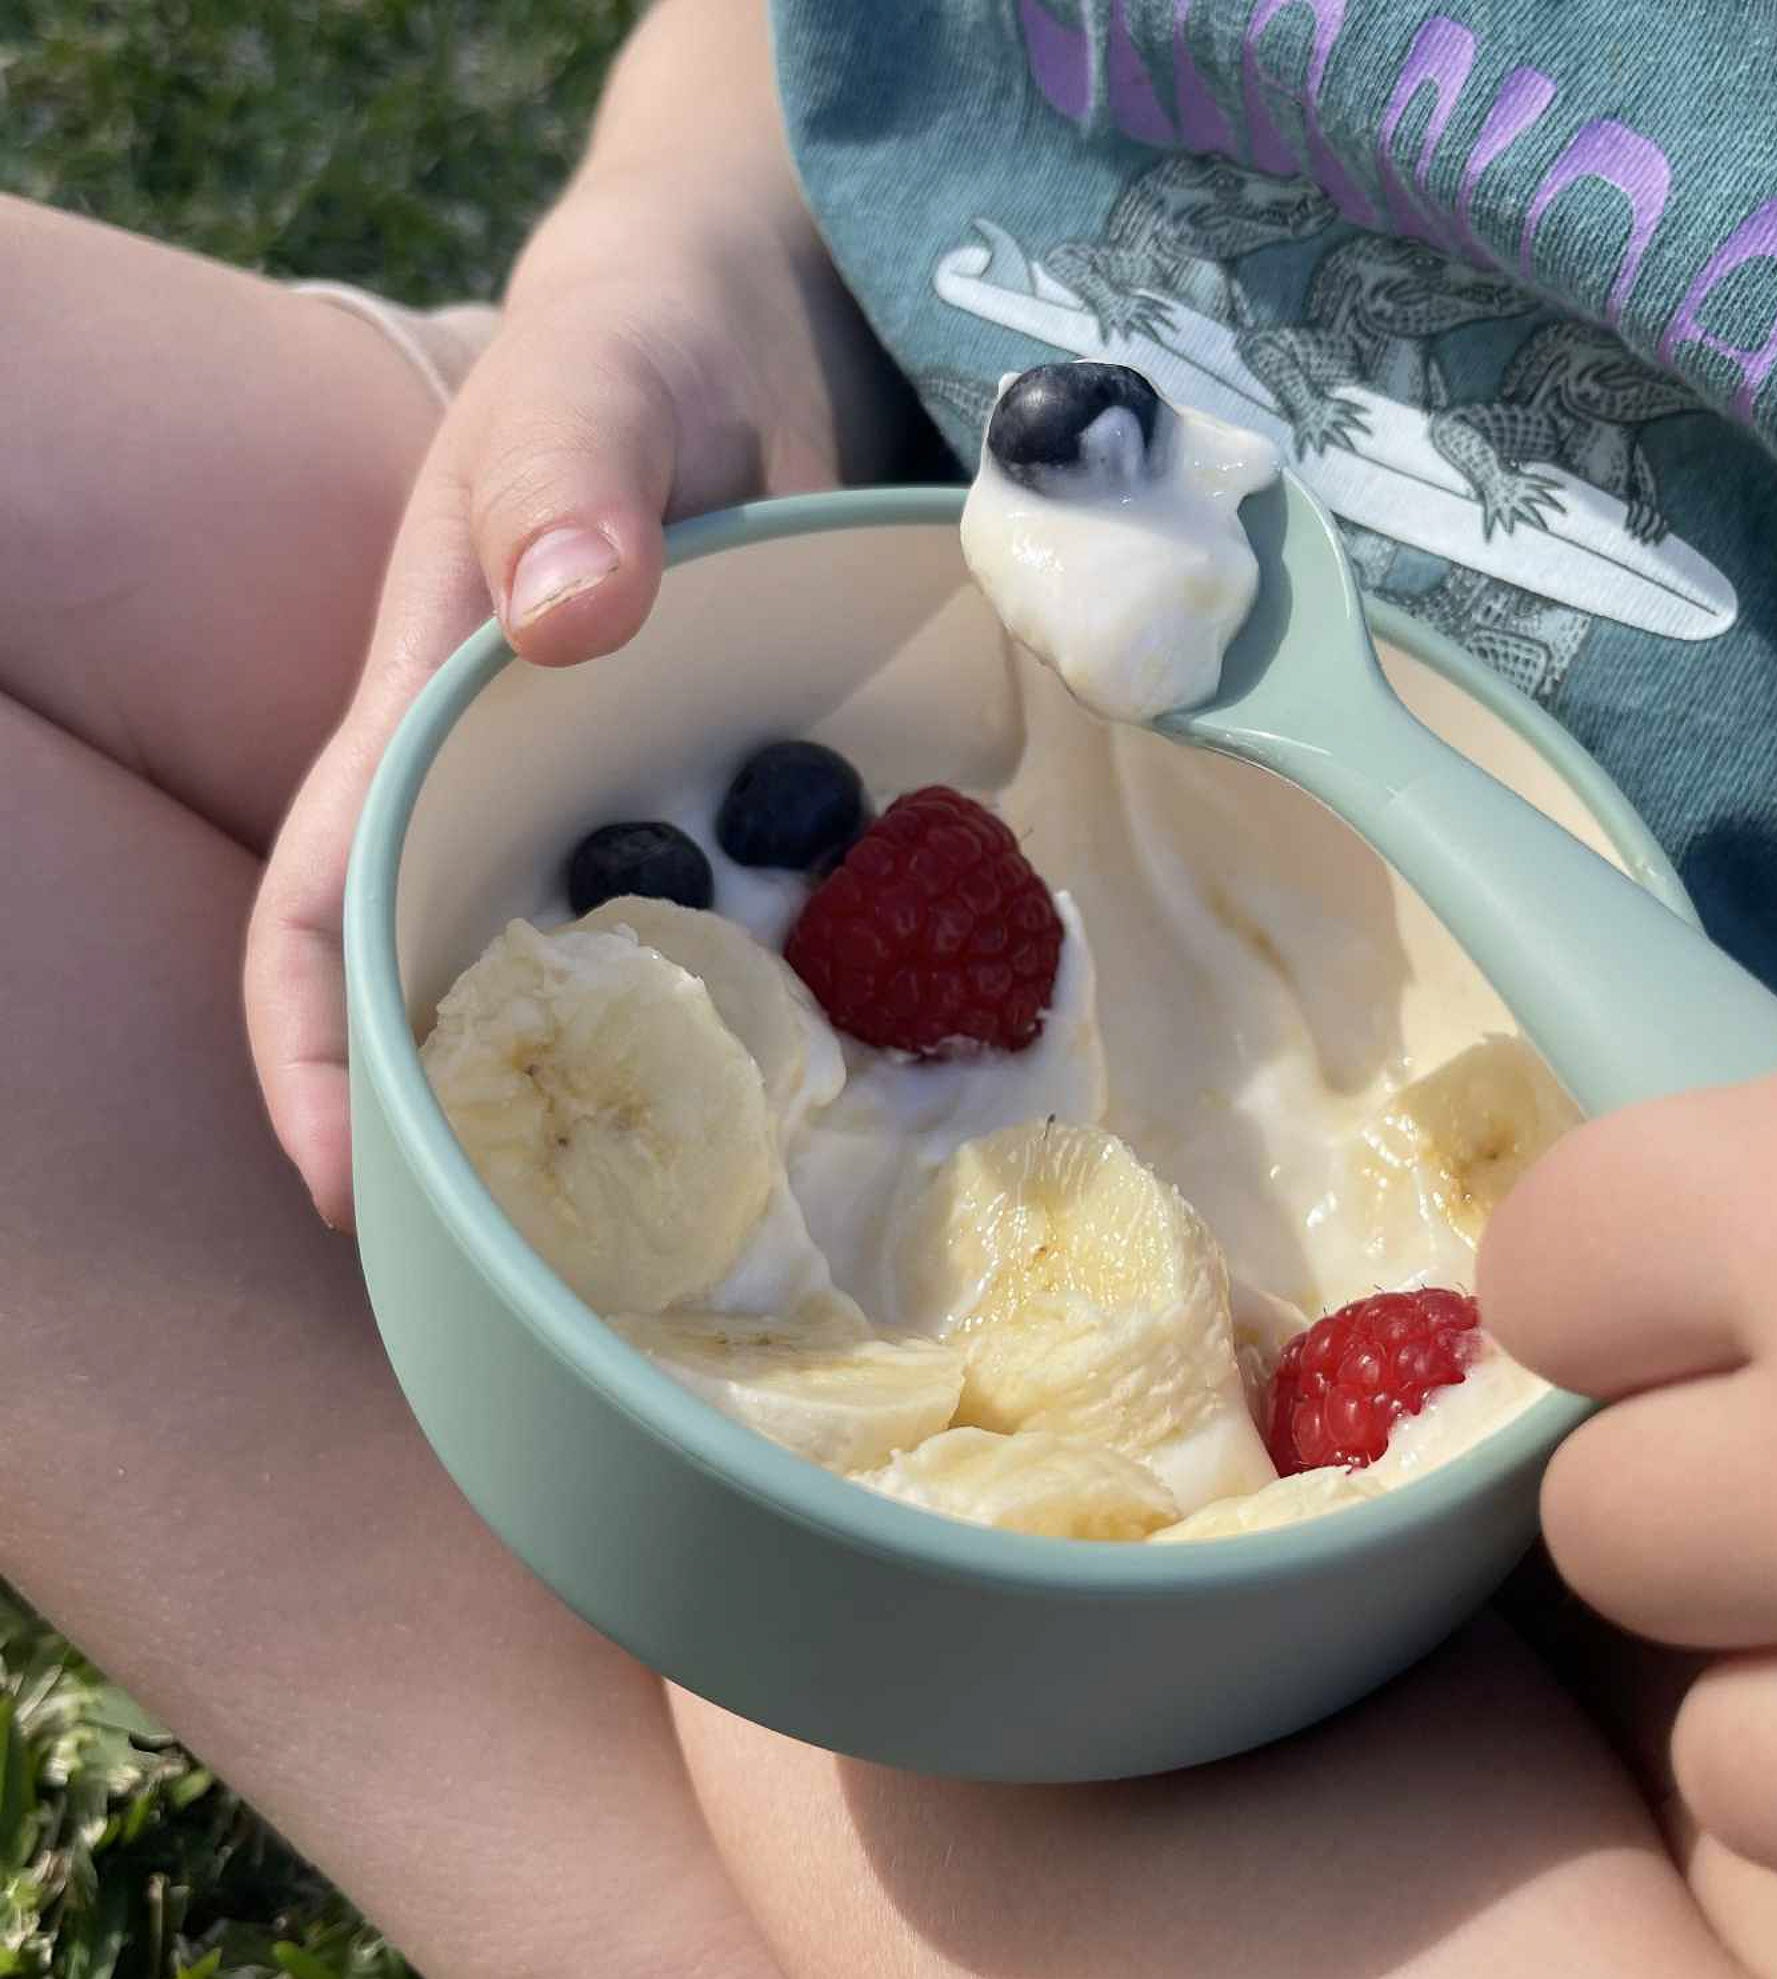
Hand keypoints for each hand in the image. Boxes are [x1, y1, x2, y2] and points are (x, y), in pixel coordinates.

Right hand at [244, 199, 904, 1227]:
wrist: (766, 311)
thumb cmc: (648, 329)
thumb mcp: (602, 374)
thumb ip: (573, 473)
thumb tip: (561, 624)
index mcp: (430, 717)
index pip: (319, 907)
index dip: (314, 1053)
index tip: (355, 1194)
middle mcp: (528, 796)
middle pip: (467, 995)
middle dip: (493, 1140)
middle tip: (577, 1288)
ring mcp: (648, 813)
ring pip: (631, 992)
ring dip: (664, 1112)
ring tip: (738, 1245)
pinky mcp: (760, 808)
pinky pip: (770, 933)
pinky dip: (802, 1014)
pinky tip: (881, 1089)